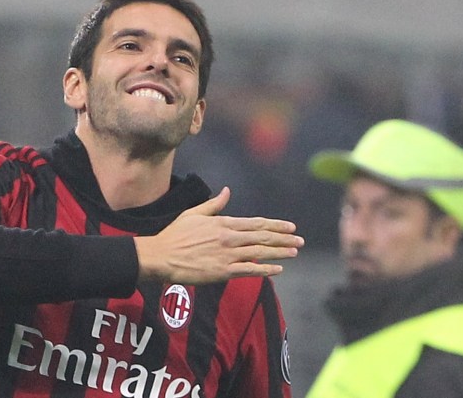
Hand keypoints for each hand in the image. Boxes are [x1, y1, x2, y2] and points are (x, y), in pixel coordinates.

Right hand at [134, 187, 302, 283]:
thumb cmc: (174, 235)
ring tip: (294, 252)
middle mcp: (229, 238)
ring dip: (279, 252)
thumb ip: (214, 204)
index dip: (275, 225)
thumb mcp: (193, 214)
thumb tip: (226, 191)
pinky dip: (265, 270)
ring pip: (260, 253)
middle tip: (300, 241)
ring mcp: (227, 255)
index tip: (290, 227)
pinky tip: (278, 270)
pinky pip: (249, 270)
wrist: (161, 256)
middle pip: (263, 237)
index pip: (256, 223)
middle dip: (284, 238)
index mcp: (223, 223)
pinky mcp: (222, 271)